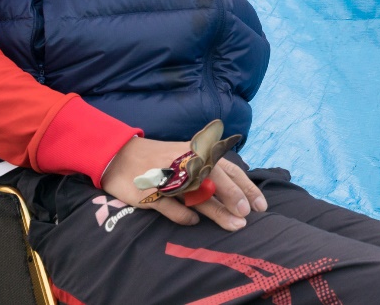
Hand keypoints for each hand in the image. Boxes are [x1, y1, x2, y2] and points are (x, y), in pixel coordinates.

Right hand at [101, 137, 266, 229]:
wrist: (119, 156)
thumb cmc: (161, 159)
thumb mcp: (187, 157)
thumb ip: (211, 170)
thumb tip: (238, 193)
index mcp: (198, 153)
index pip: (229, 169)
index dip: (246, 187)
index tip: (260, 206)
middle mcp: (186, 163)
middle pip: (216, 179)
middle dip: (234, 197)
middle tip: (248, 216)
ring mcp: (168, 178)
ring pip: (198, 195)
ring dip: (218, 212)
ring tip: (234, 226)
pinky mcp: (150, 192)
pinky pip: (171, 206)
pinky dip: (184, 216)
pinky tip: (194, 223)